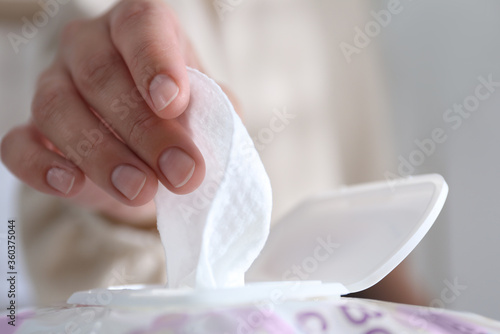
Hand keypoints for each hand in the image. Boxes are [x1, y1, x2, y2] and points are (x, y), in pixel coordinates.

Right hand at [1, 0, 206, 221]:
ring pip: (58, 109)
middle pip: (101, 76)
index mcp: (138, 27)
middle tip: (180, 171)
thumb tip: (211, 133)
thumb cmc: (181, 119)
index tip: (174, 103)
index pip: (140, 26)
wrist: (148, 153)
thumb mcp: (208, 109)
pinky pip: (19, 145)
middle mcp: (89, 46)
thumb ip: (215, 113)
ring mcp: (53, 85)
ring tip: (140, 190)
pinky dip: (42, 166)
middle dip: (144, 130)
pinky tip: (72, 185)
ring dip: (102, 154)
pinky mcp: (32, 132)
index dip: (154, 62)